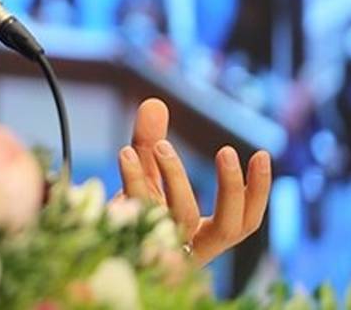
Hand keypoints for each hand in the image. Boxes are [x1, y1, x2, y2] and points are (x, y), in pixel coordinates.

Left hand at [117, 98, 271, 264]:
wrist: (87, 238)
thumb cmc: (130, 208)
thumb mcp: (144, 174)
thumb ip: (150, 141)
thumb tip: (155, 103)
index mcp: (205, 236)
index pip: (245, 222)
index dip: (258, 192)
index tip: (263, 154)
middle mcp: (190, 247)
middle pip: (226, 228)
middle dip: (231, 189)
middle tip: (227, 150)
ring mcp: (163, 247)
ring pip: (182, 217)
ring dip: (176, 177)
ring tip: (160, 143)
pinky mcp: (132, 241)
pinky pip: (138, 210)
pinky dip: (133, 179)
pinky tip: (126, 153)